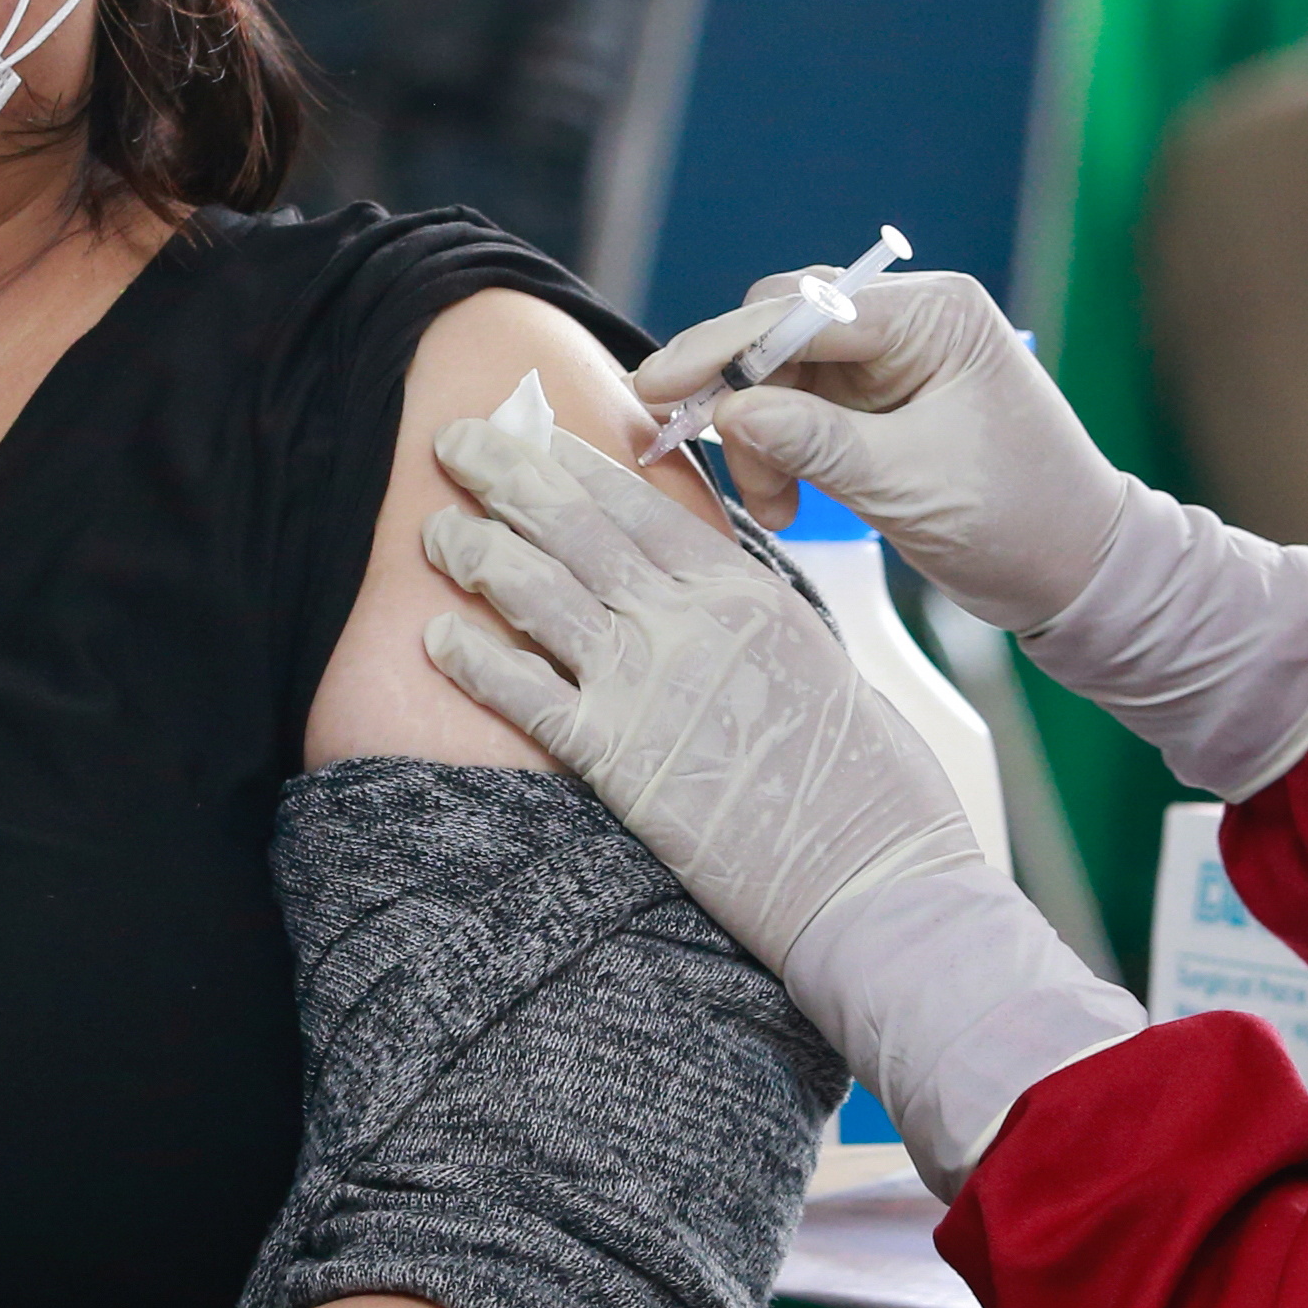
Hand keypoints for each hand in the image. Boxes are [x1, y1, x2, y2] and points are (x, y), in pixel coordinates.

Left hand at [426, 411, 1140, 1185]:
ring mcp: (645, 683)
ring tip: (434, 531)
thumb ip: (750, 616)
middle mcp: (686, 619)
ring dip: (474, 552)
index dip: (571, 462)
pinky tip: (437, 637)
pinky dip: (472, 659)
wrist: (873, 872)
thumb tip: (708, 589)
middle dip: (503, 473)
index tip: (531, 435)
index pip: (636, 501)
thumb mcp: (816, 660)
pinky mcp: (614, 757)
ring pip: (534, 591)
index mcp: (742, 588)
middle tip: (454, 440)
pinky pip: (521, 693)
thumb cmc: (864, 780)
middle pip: (572, 525)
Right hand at [642, 272, 1307, 802]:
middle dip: (742, 400)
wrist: (1079, 573)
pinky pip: (801, 409)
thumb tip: (727, 411)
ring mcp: (895, 359)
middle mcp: (912, 320)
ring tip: (777, 505)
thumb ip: (813, 441)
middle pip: (779, 331)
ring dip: (761, 438)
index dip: (722, 349)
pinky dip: (781, 453)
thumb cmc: (1018, 522)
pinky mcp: (880, 402)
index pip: (801, 309)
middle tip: (716, 464)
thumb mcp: (906, 484)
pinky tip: (788, 500)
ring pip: (780, 375)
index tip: (658, 390)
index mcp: (934, 313)